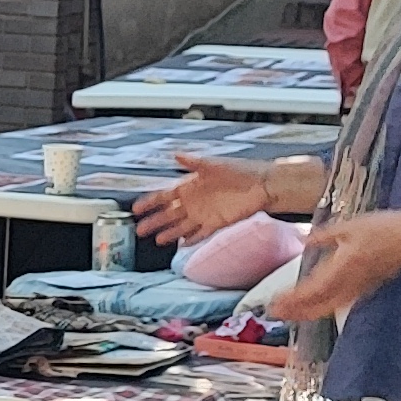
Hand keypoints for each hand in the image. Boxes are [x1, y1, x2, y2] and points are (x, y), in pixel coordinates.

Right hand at [133, 153, 266, 246]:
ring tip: (157, 240)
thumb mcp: (214, 164)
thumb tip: (176, 155)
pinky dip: (191, 239)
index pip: (164, 196)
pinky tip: (182, 244)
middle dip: (154, 222)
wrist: (263, 184)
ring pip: (181, 226)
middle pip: (169, 214)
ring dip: (169, 233)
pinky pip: (200, 234)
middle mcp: (194, 202)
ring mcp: (204, 214)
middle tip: (140, 229)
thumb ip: (193, 162)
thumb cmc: (241, 171)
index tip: (136, 208)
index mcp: (190, 186)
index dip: (150, 202)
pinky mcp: (217, 224)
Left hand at [273, 205, 400, 322]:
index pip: (313, 289)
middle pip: (318, 305)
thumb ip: (324, 236)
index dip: (293, 299)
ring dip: (306, 312)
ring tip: (287, 313)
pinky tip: (312, 307)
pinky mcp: (366, 288)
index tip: (274, 302)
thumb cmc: (385, 227)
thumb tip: (304, 242)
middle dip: (295, 311)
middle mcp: (351, 282)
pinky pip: (339, 303)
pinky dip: (322, 308)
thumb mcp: (351, 225)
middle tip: (274, 313)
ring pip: (329, 307)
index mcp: (345, 265)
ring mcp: (360, 288)